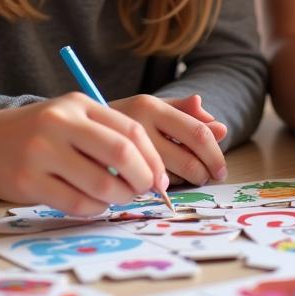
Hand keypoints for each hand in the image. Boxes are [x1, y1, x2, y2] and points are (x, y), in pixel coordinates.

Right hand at [0, 94, 168, 215]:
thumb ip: (107, 135)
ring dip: (119, 197)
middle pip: (121, 153)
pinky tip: (94, 203)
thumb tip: (153, 172)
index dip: (152, 158)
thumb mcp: (71, 118)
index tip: (159, 179)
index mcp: (77, 104)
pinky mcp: (27, 181)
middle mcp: (60, 123)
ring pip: (101, 183)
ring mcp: (41, 151)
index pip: (131, 130)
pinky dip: (94, 208)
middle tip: (144, 191)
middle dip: (142, 178)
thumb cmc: (39, 133)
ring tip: (117, 197)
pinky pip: (77, 202)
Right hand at [110, 94, 226, 184]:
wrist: (73, 129)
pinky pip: (147, 190)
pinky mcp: (108, 172)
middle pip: (188, 163)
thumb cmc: (122, 119)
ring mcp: (121, 151)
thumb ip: (187, 114)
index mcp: (150, 105)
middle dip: (202, 175)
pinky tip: (151, 180)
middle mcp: (136, 126)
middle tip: (204, 177)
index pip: (197, 133)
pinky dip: (157, 189)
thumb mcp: (152, 108)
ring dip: (179, 184)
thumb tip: (222, 128)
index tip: (220, 170)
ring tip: (174, 175)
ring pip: (169, 181)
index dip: (215, 155)